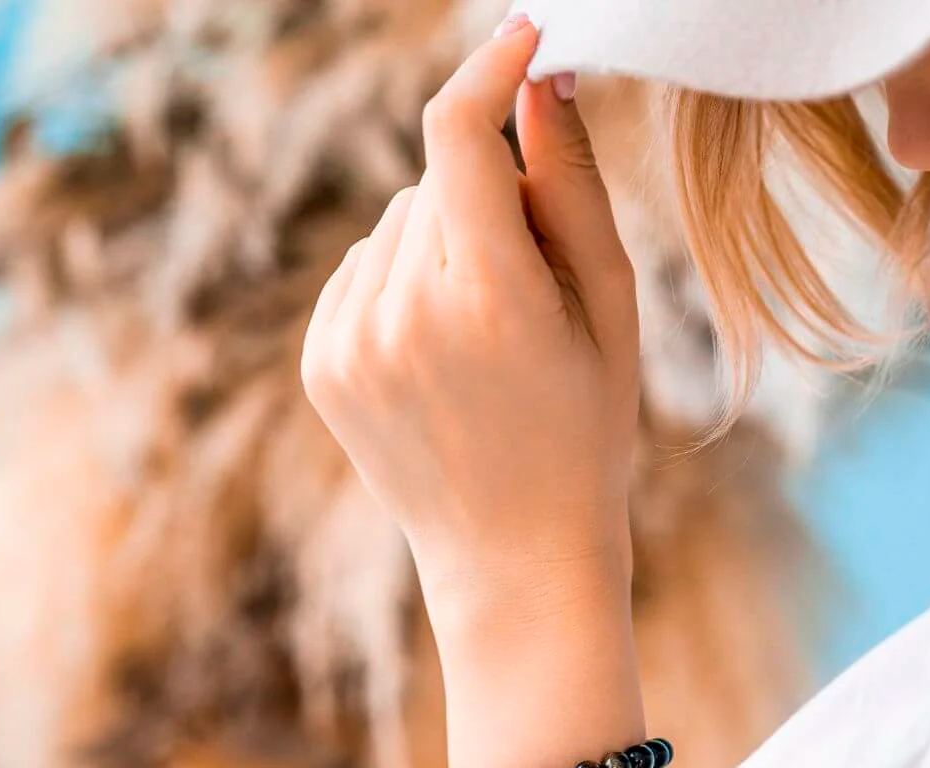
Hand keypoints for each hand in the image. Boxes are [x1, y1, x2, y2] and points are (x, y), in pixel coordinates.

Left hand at [300, 19, 640, 635]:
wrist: (512, 554)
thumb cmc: (584, 432)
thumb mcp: (610, 313)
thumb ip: (574, 189)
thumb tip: (540, 82)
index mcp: (486, 298)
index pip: (458, 131)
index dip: (489, 68)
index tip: (523, 37)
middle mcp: (400, 313)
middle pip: (433, 181)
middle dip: (484, 202)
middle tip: (528, 289)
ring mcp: (348, 343)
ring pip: (393, 224)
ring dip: (439, 246)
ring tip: (481, 338)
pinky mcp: (319, 364)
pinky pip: (360, 271)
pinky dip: (399, 286)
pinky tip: (437, 353)